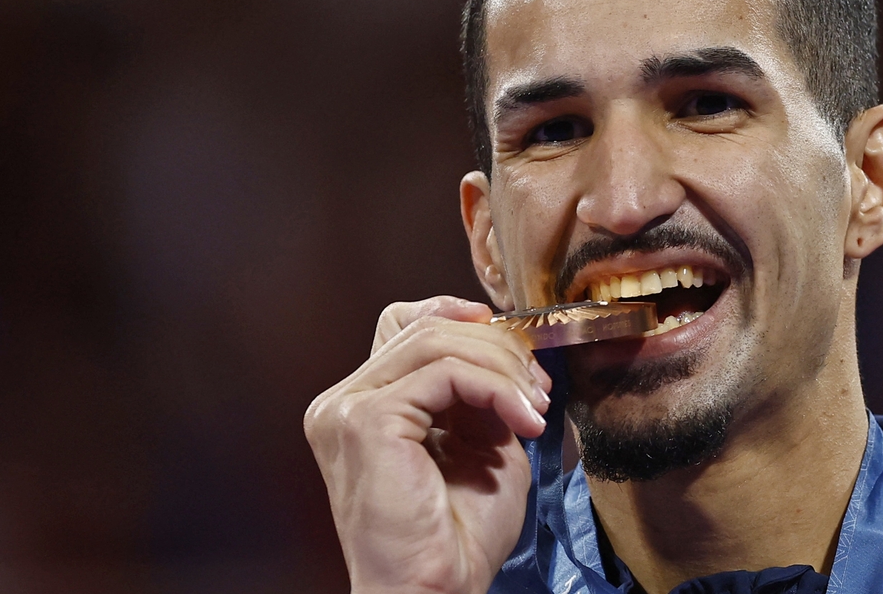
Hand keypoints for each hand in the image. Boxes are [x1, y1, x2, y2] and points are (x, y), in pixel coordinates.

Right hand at [304, 296, 551, 593]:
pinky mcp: (365, 421)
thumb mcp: (481, 446)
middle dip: (496, 348)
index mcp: (362, 406)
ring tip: (536, 407)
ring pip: (436, 342)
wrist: (436, 593)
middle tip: (540, 387)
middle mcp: (342, 402)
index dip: (457, 316)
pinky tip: (524, 421)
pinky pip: (445, 373)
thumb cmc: (456, 539)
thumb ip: (481, 396)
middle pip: (425, 329)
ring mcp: (347, 409)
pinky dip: (495, 389)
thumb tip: (506, 356)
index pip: (403, 326)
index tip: (514, 343)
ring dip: (502, 368)